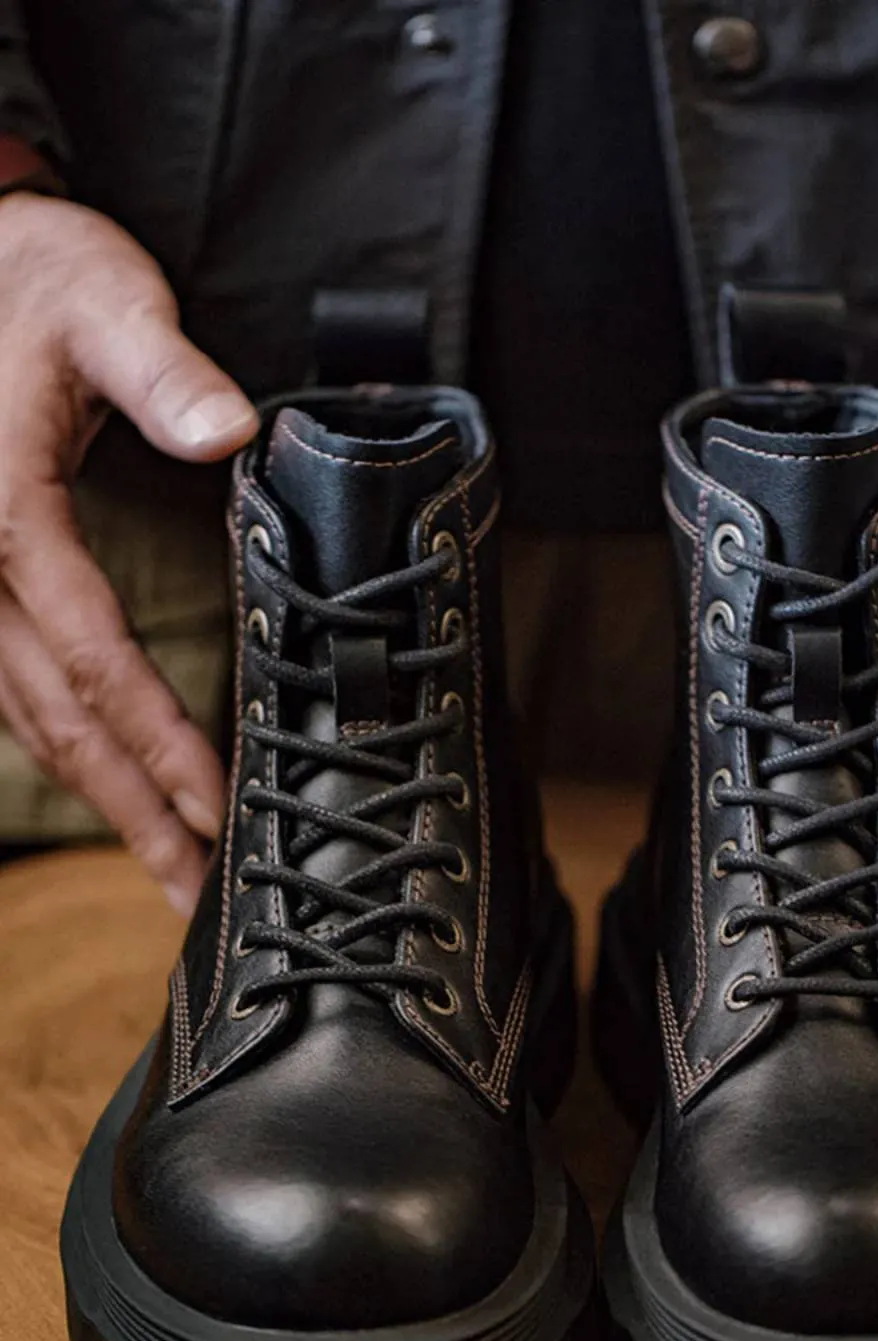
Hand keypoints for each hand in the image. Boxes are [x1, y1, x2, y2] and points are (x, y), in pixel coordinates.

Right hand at [0, 194, 258, 912]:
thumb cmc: (34, 282)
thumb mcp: (104, 303)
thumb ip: (164, 370)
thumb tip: (230, 429)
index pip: (89, 655)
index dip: (157, 741)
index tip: (218, 808)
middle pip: (56, 719)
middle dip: (136, 814)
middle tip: (200, 896)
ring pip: (31, 722)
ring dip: (106, 802)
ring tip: (172, 870)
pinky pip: (16, 693)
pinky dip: (72, 752)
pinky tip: (118, 793)